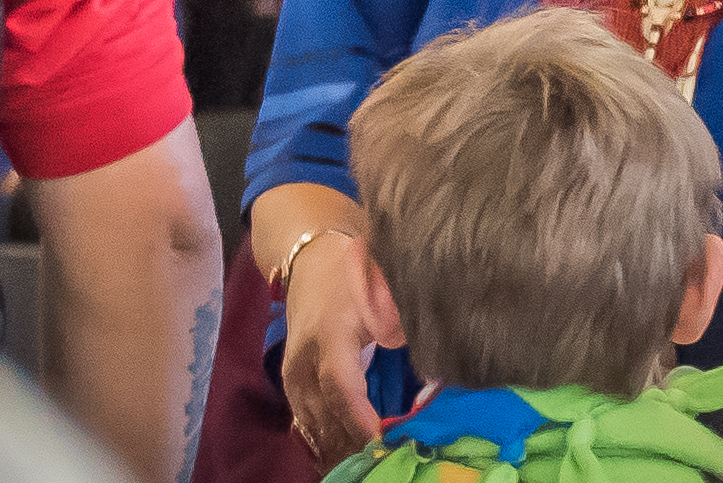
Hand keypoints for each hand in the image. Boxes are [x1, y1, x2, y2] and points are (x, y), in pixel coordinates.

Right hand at [279, 232, 381, 462]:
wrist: (311, 259)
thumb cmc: (354, 273)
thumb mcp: (383, 294)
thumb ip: (403, 331)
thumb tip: (432, 370)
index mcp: (329, 335)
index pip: (342, 387)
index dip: (360, 418)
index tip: (383, 440)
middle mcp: (304, 360)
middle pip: (325, 414)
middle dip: (353, 442)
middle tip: (385, 459)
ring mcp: (292, 374)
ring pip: (312, 424)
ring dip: (339, 447)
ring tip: (368, 463)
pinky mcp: (290, 382)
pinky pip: (304, 421)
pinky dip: (323, 441)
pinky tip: (342, 458)